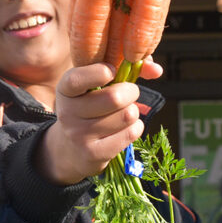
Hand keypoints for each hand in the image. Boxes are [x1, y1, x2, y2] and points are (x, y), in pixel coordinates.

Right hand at [38, 63, 147, 184]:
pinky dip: (136, 128)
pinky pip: (129, 134)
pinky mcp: (93, 153)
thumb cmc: (91, 107)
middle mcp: (67, 113)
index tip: (112, 71)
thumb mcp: (96, 86)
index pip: (77, 79)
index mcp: (65, 90)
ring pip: (126, 116)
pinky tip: (128, 128)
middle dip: (131, 93)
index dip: (99, 72)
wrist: (71, 149)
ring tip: (125, 113)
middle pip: (114, 98)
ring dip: (134, 112)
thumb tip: (156, 69)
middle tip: (129, 94)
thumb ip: (125, 69)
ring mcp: (79, 135)